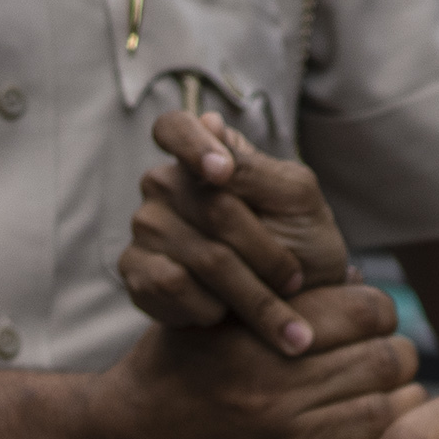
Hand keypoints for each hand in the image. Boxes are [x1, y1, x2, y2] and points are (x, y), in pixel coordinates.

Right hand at [75, 293, 421, 438]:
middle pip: (384, 361)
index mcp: (254, 340)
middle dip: (395, 358)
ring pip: (386, 417)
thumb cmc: (172, 378)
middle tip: (389, 364)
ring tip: (388, 402)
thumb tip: (357, 277)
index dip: (378, 313)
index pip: (364, 312)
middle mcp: (270, 393)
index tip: (372, 325)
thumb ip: (276, 298)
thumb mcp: (210, 320)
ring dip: (397, 407)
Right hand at [121, 116, 358, 350]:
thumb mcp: (297, 199)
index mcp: (205, 157)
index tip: (224, 174)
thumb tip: (211, 123)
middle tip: (295, 281)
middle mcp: (167, 186)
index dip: (192, 145)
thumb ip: (257, 167)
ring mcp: (147, 227)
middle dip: (266, 254)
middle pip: (212, 209)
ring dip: (250, 294)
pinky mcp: (136, 271)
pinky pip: (171, 286)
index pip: (174, 128)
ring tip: (276, 314)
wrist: (294, 312)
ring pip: (199, 256)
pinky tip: (225, 315)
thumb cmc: (301, 244)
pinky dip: (212, 309)